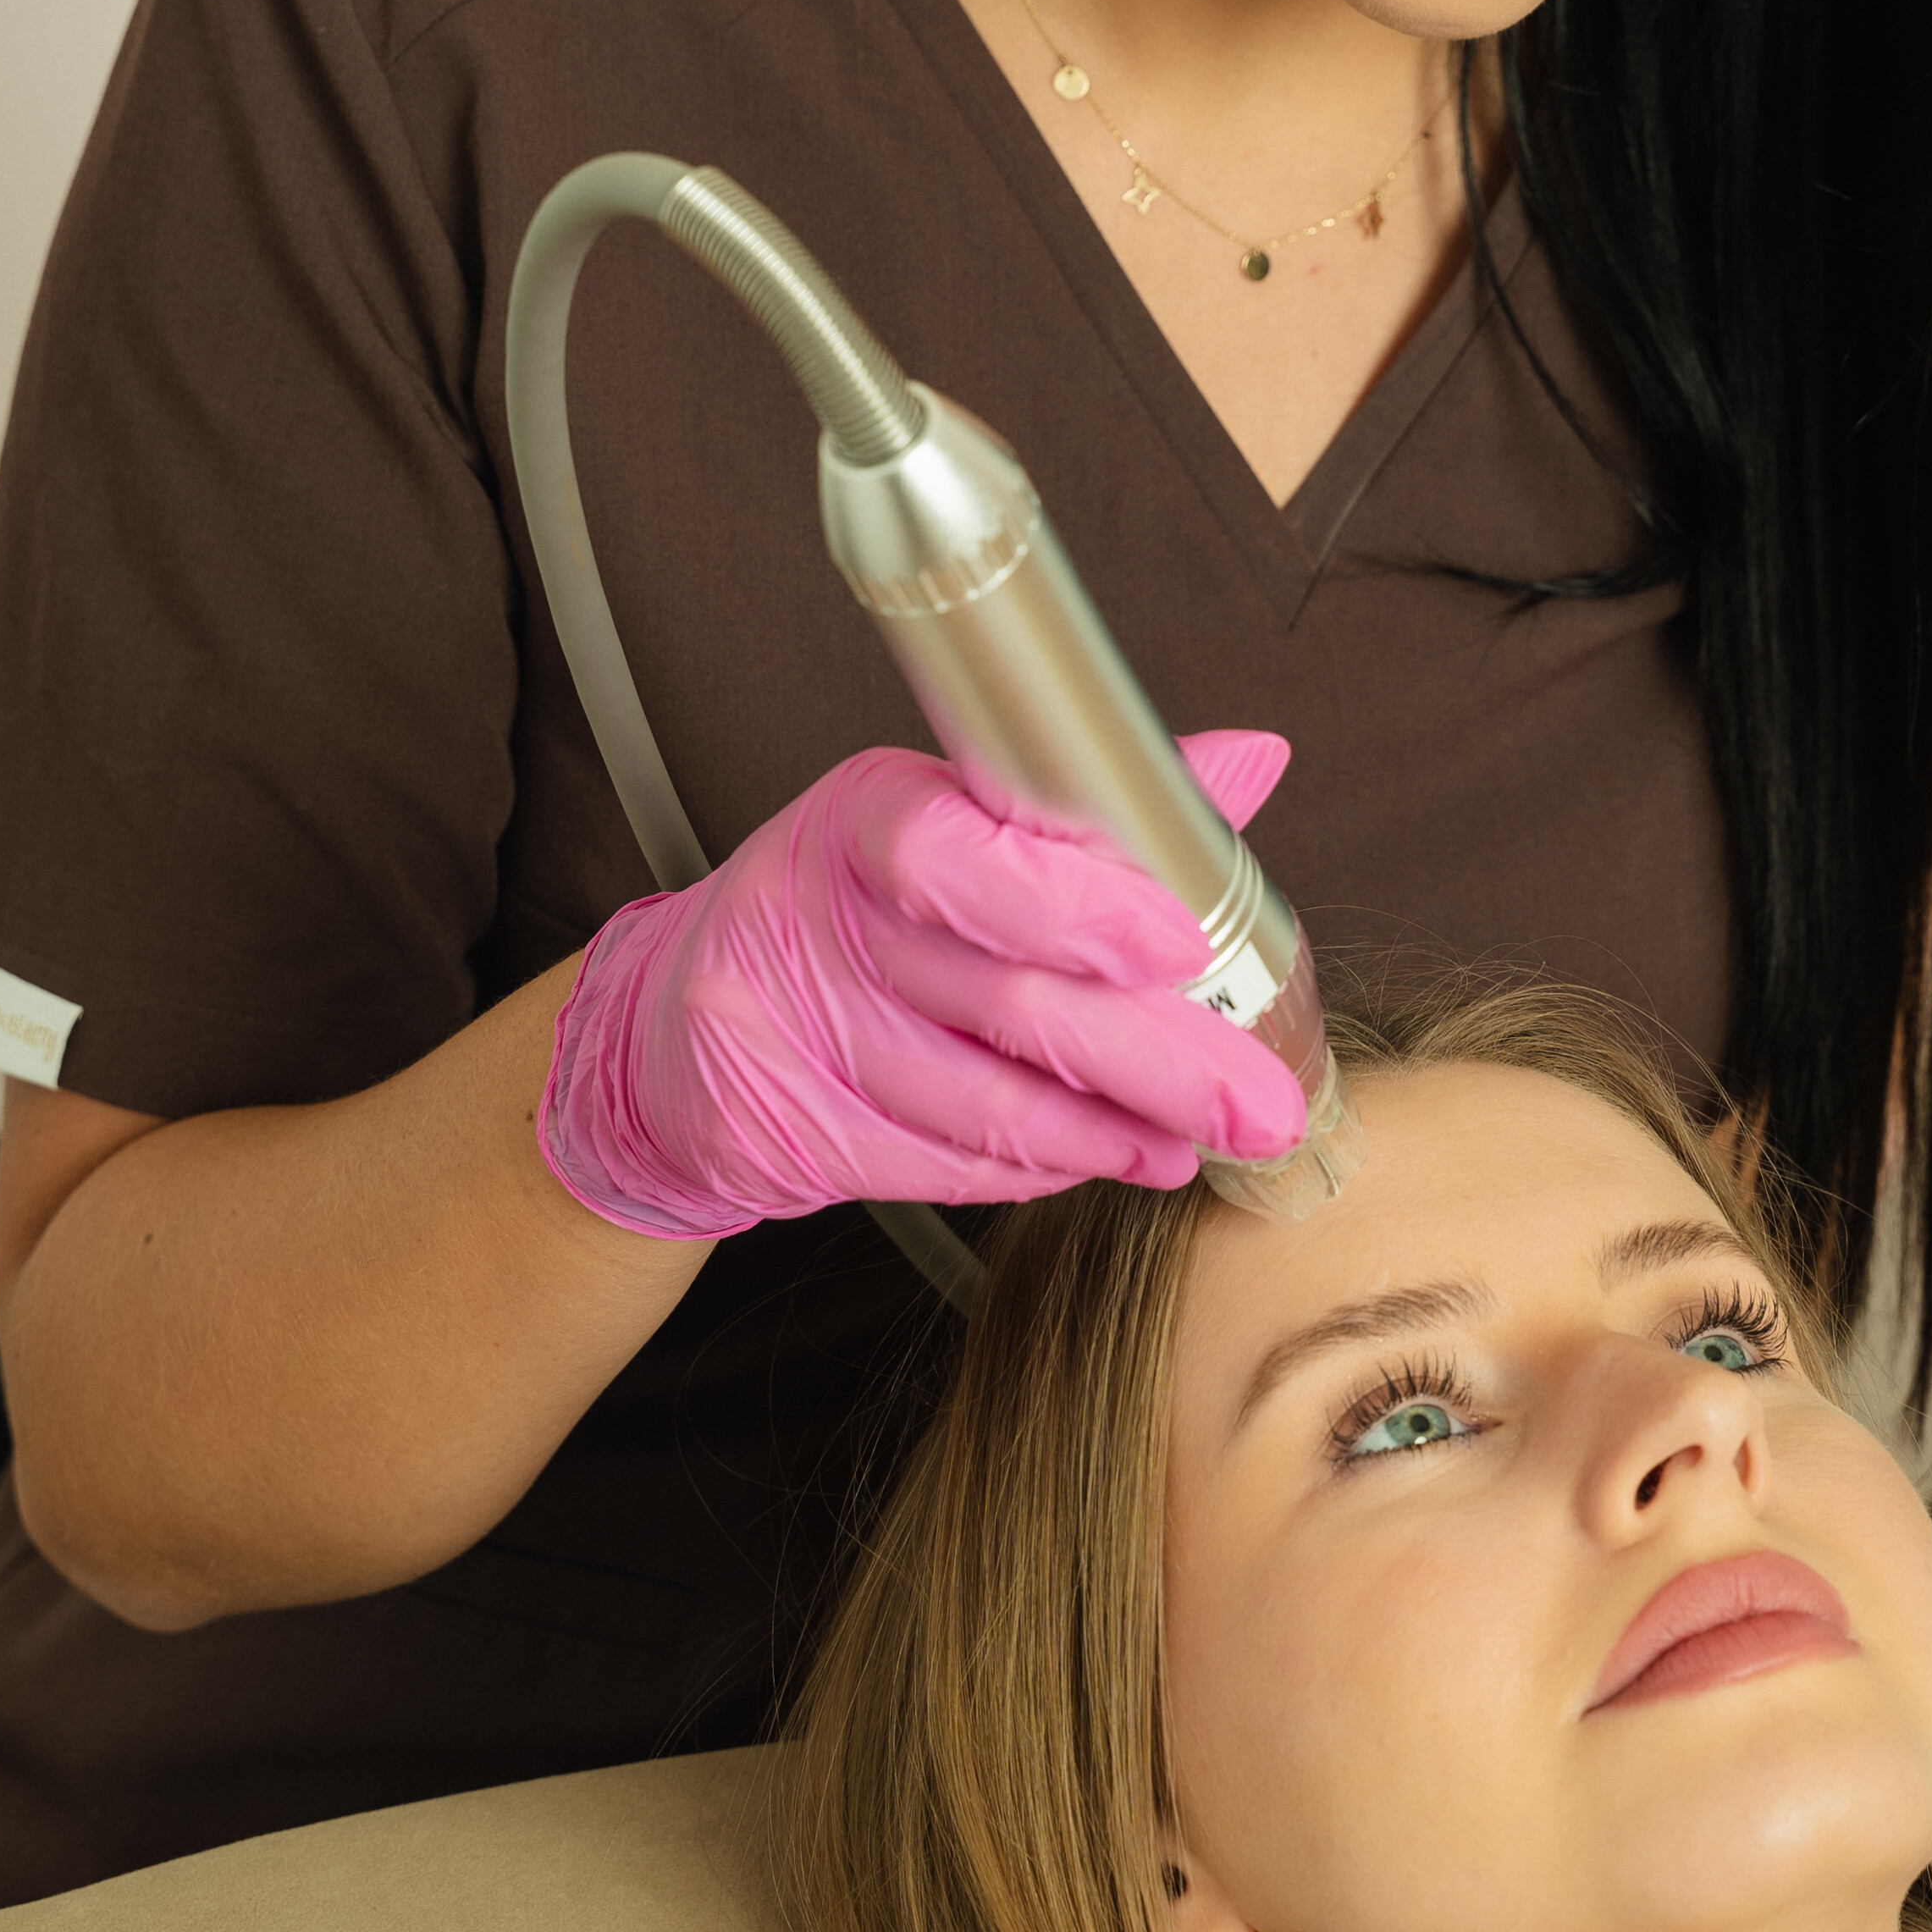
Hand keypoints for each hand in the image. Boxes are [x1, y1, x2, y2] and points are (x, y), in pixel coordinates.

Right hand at [536, 731, 1305, 1235]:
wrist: (671, 1024)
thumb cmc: (850, 912)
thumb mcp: (958, 828)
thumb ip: (1100, 813)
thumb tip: (1251, 762)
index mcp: (867, 815)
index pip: (962, 853)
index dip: (1079, 904)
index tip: (1189, 948)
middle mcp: (814, 913)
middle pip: (1004, 997)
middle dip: (1155, 1060)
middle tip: (1260, 1105)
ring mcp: (787, 1028)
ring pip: (978, 1100)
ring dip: (1108, 1133)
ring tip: (1192, 1142)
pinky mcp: (776, 1125)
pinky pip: (934, 1162)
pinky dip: (1033, 1169)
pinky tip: (1101, 1159)